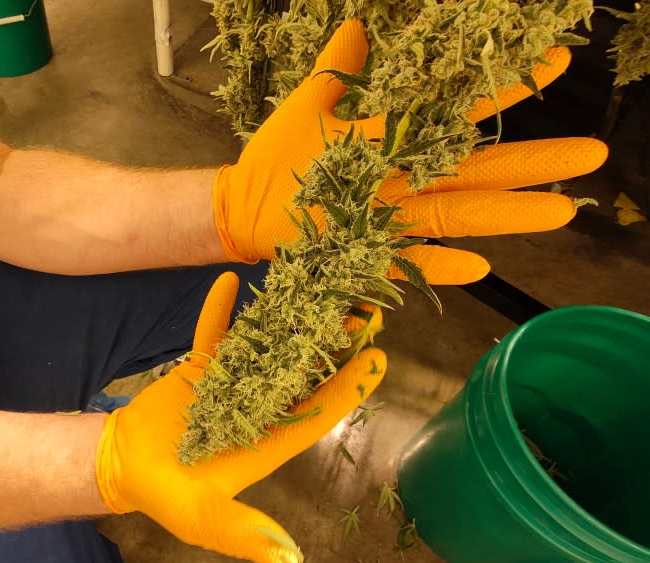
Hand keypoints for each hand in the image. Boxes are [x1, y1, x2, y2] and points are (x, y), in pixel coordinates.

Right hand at [95, 272, 385, 562]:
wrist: (124, 467)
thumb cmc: (168, 496)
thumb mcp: (205, 520)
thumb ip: (244, 534)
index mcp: (269, 443)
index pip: (318, 411)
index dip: (349, 387)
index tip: (378, 357)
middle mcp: (259, 409)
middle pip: (305, 371)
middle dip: (335, 343)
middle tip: (366, 309)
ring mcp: (231, 383)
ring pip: (267, 346)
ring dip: (289, 318)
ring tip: (319, 286)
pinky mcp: (200, 367)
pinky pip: (213, 333)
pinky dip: (220, 310)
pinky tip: (231, 279)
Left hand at [212, 19, 607, 283]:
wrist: (241, 205)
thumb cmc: (276, 155)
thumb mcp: (310, 101)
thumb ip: (340, 67)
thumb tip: (362, 23)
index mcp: (394, 139)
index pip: (458, 113)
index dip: (503, 90)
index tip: (552, 64)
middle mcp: (402, 180)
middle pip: (476, 171)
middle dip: (532, 162)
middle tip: (592, 153)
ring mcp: (386, 218)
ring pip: (455, 215)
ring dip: (506, 214)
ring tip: (560, 209)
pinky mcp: (363, 252)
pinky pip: (406, 262)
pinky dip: (438, 265)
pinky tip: (477, 266)